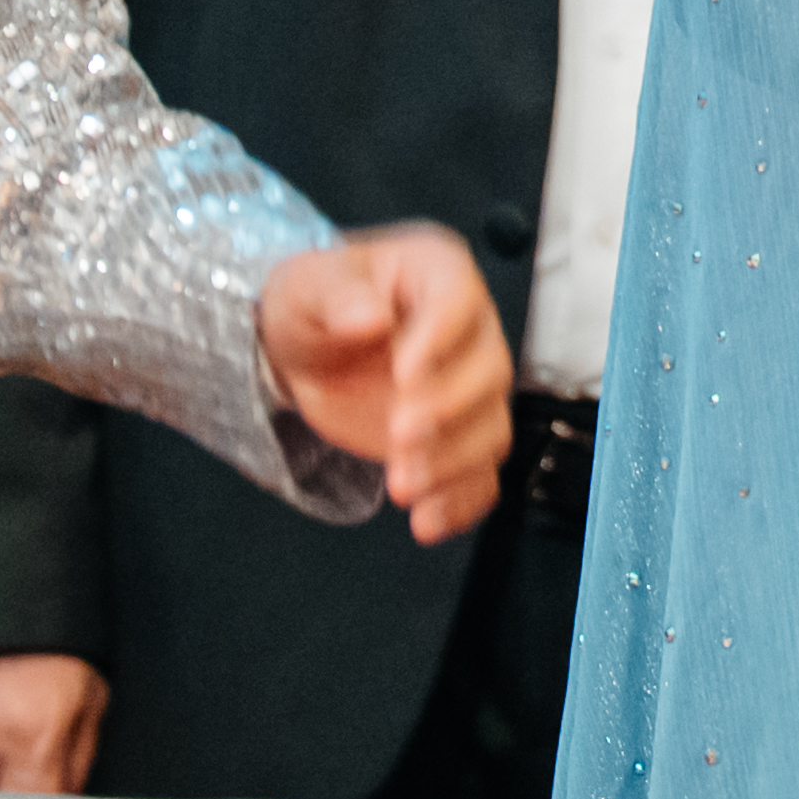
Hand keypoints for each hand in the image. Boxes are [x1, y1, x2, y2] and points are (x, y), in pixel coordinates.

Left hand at [260, 226, 513, 544]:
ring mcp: (469, 388)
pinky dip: (461, 500)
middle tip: (398, 436)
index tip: (403, 374)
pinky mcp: (456, 436)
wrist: (308, 351)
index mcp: (439, 276)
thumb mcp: (309, 286)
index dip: (439, 340)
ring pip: (490, 427)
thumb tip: (370, 318)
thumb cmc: (315, 303)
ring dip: (453, 462)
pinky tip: (428, 522)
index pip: (459, 303)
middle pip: (488, 373)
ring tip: (403, 486)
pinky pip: (479, 473)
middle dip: (447, 411)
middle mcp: (470, 332)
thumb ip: (337, 297)